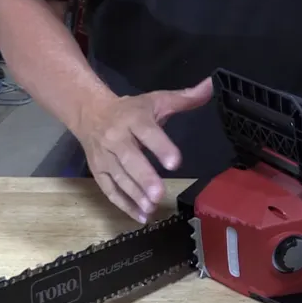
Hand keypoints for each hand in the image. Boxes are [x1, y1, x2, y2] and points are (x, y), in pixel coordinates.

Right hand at [75, 78, 212, 222]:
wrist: (90, 113)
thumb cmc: (131, 110)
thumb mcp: (157, 100)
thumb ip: (185, 98)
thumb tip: (211, 86)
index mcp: (133, 119)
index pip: (147, 133)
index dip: (160, 147)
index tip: (175, 162)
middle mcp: (116, 139)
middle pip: (129, 159)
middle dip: (144, 178)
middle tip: (159, 194)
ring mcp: (105, 157)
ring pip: (119, 178)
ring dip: (135, 195)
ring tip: (152, 208)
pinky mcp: (98, 171)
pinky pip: (109, 190)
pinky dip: (123, 205)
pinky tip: (140, 216)